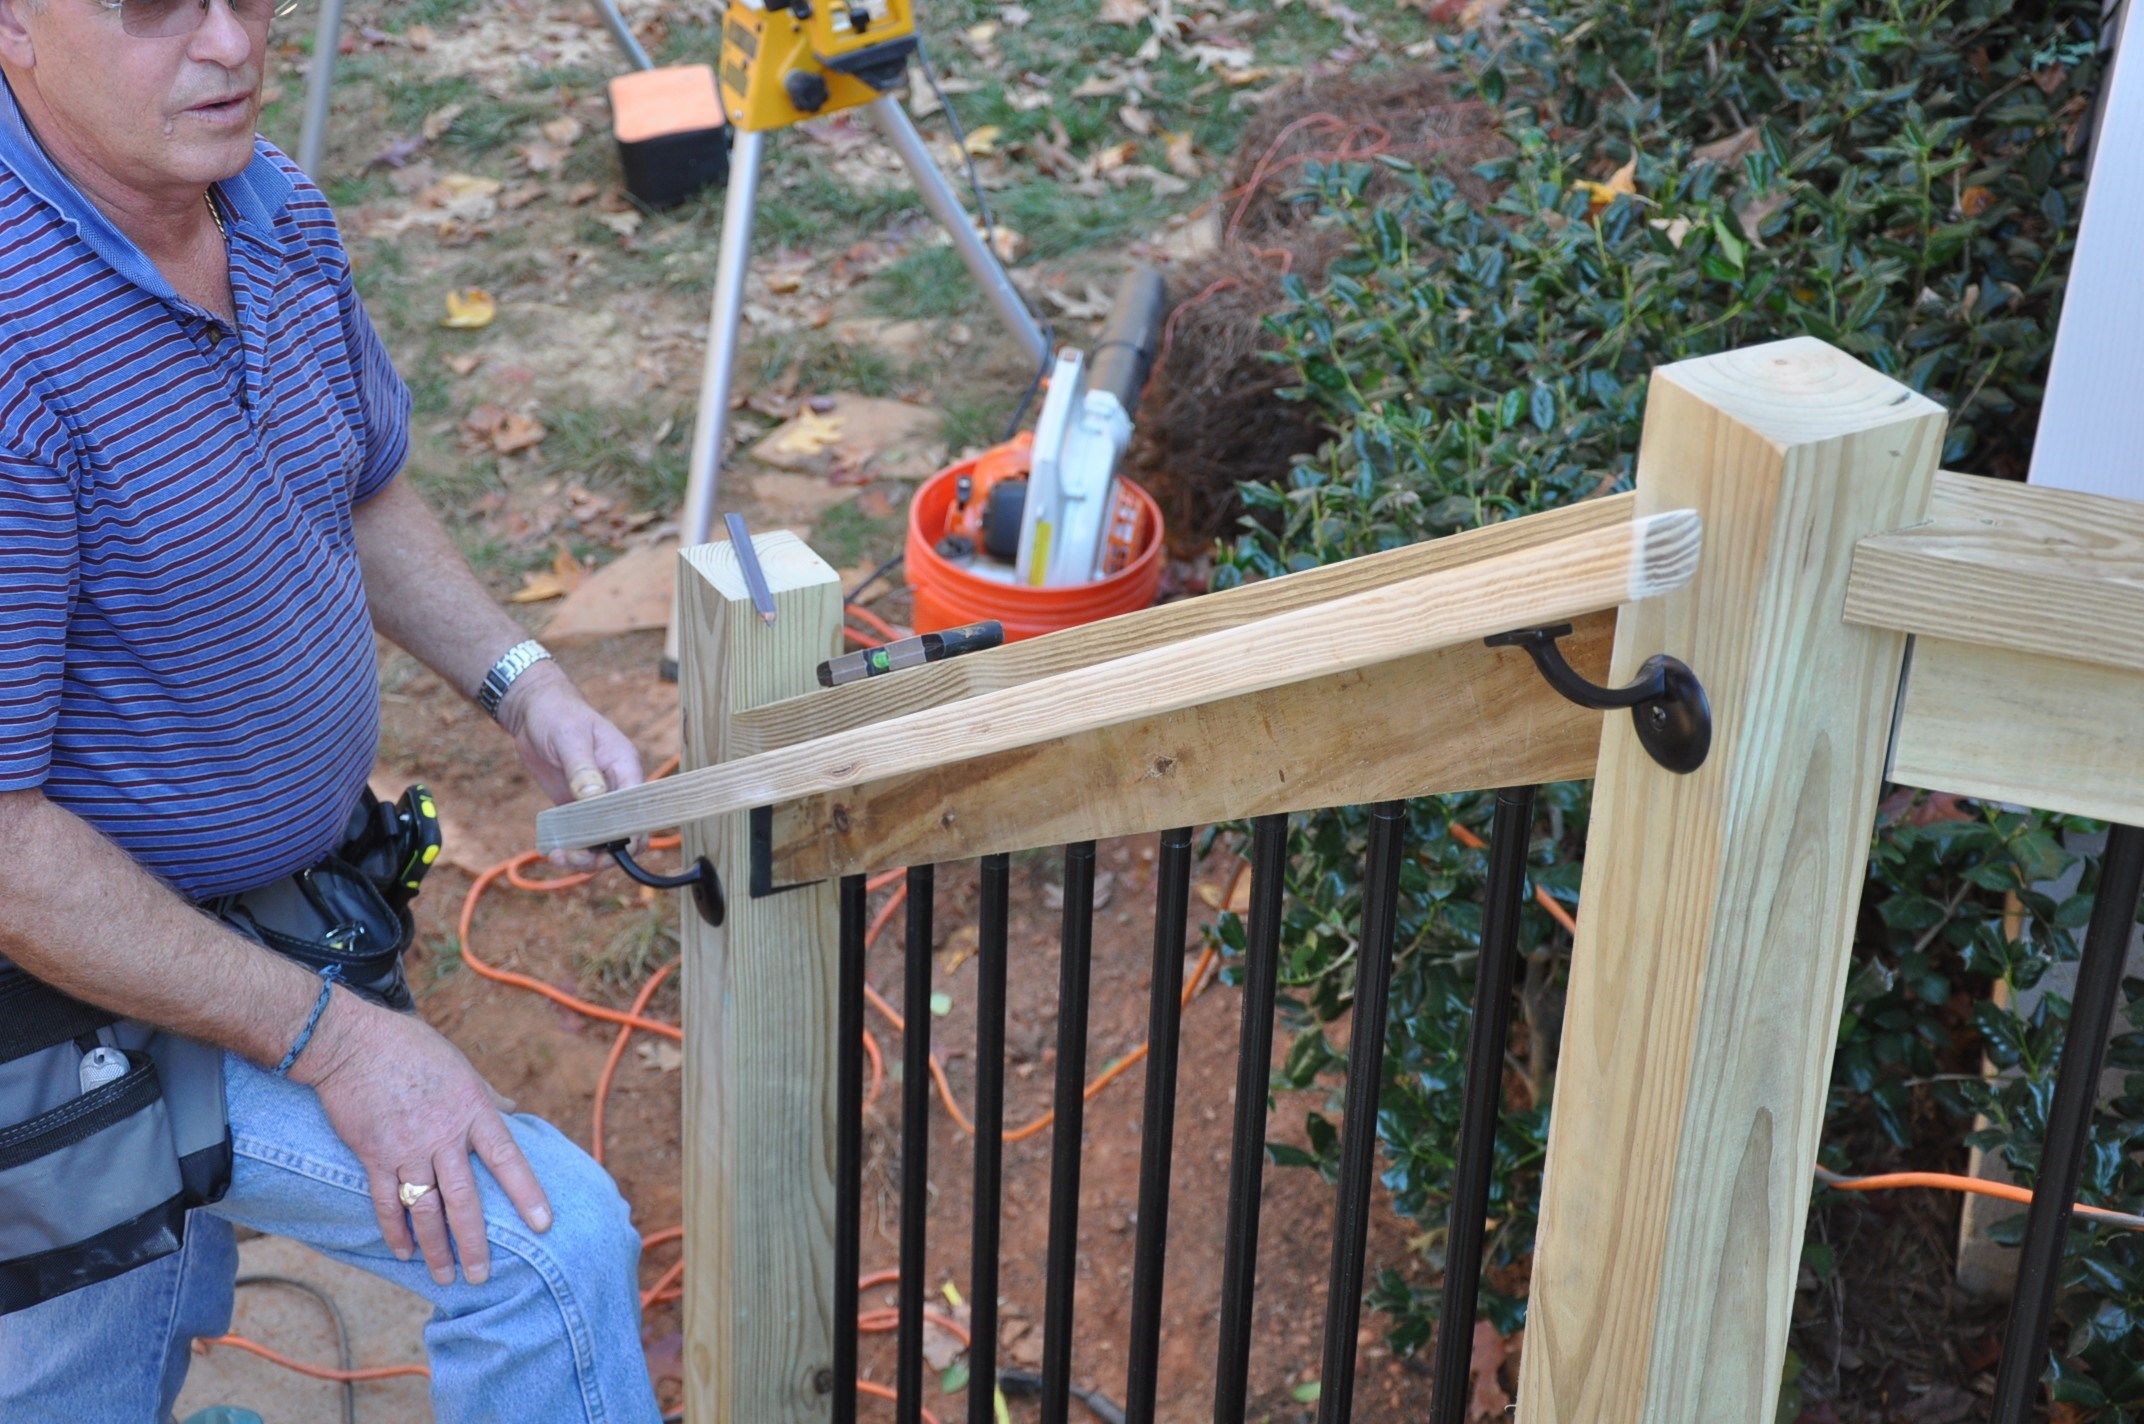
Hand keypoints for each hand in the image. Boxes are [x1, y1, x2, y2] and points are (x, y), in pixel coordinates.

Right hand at [294, 990, 550, 1285]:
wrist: (353, 1044)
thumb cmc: (413, 1049)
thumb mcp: (462, 1067)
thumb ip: (488, 1096)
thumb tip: (514, 1109)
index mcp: (473, 1111)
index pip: (508, 1158)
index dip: (526, 1192)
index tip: (543, 1224)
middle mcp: (443, 1136)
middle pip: (464, 1198)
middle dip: (474, 1242)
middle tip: (483, 1276)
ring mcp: (406, 1149)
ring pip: (426, 1209)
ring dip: (435, 1248)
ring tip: (445, 1276)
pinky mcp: (374, 1155)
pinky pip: (386, 1202)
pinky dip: (394, 1230)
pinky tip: (403, 1251)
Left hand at [497, 661, 644, 866]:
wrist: (535, 712)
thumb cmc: (557, 715)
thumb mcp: (569, 738)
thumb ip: (583, 769)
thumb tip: (595, 798)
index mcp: (625, 768)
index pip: (639, 808)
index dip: (629, 833)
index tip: (607, 848)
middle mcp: (617, 788)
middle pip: (627, 833)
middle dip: (606, 854)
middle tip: (575, 858)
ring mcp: (598, 800)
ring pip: (605, 841)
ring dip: (586, 856)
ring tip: (559, 857)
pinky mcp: (577, 807)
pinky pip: (583, 836)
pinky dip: (572, 848)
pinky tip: (553, 850)